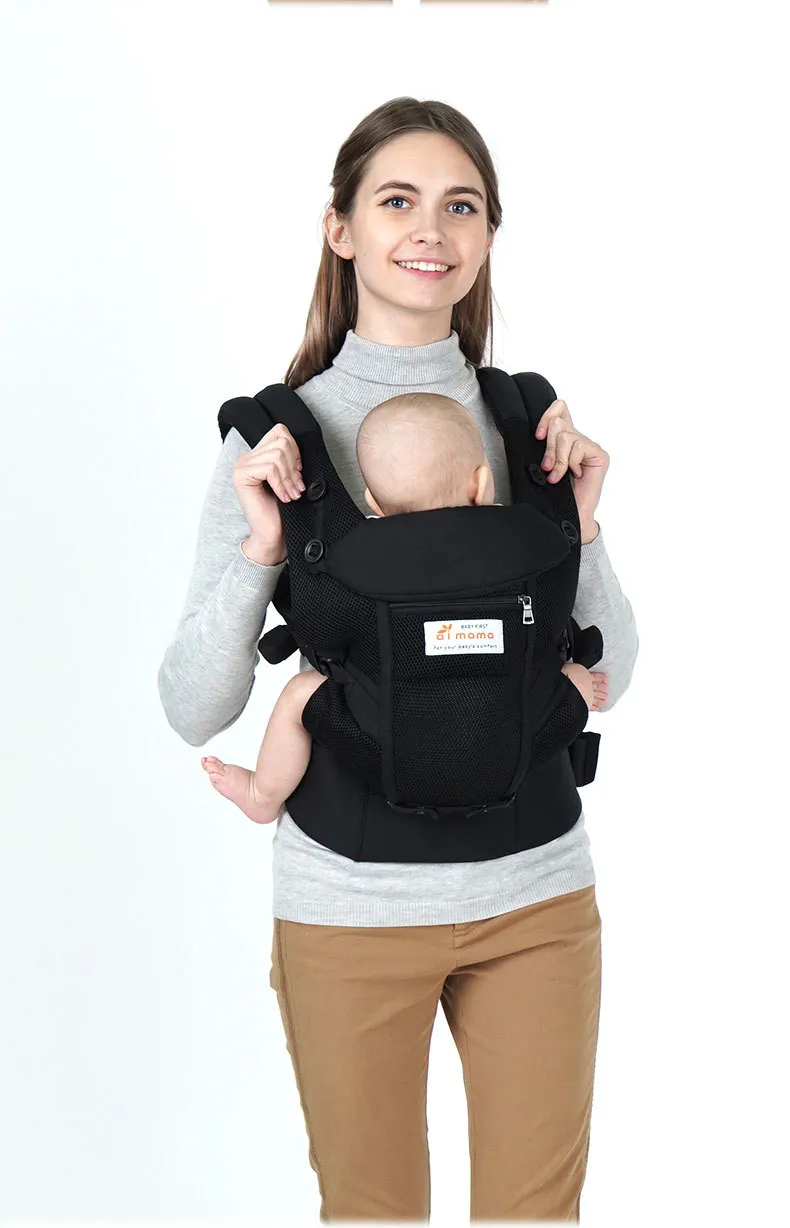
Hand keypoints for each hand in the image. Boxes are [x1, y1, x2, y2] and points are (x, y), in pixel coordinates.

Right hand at [232, 423, 304, 553]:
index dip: (295, 450)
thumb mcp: (289, 478)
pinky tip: (283, 497)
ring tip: (291, 493)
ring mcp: (241, 466)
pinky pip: (269, 468)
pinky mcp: (241, 476)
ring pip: (277, 455)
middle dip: (294, 465)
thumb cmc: (281, 510)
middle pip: (281, 441)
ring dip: (289, 477)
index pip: (280, 432)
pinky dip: (281, 483)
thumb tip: (298, 445)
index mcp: (258, 455)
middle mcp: (247, 458)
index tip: (298, 472)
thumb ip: (289, 459)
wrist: (272, 535)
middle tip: (297, 486)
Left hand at [535, 399, 609, 529]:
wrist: (570, 516)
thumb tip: (540, 430)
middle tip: (547, 467)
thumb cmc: (556, 494)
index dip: (546, 417)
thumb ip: (546, 444)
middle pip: (558, 422)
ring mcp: (590, 447)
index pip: (559, 408)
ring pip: (565, 436)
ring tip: (557, 475)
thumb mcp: (544, 463)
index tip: (539, 437)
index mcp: (564, 438)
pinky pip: (577, 447)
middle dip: (548, 447)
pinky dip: (569, 463)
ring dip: (557, 458)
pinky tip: (574, 475)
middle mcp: (578, 440)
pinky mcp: (599, 455)